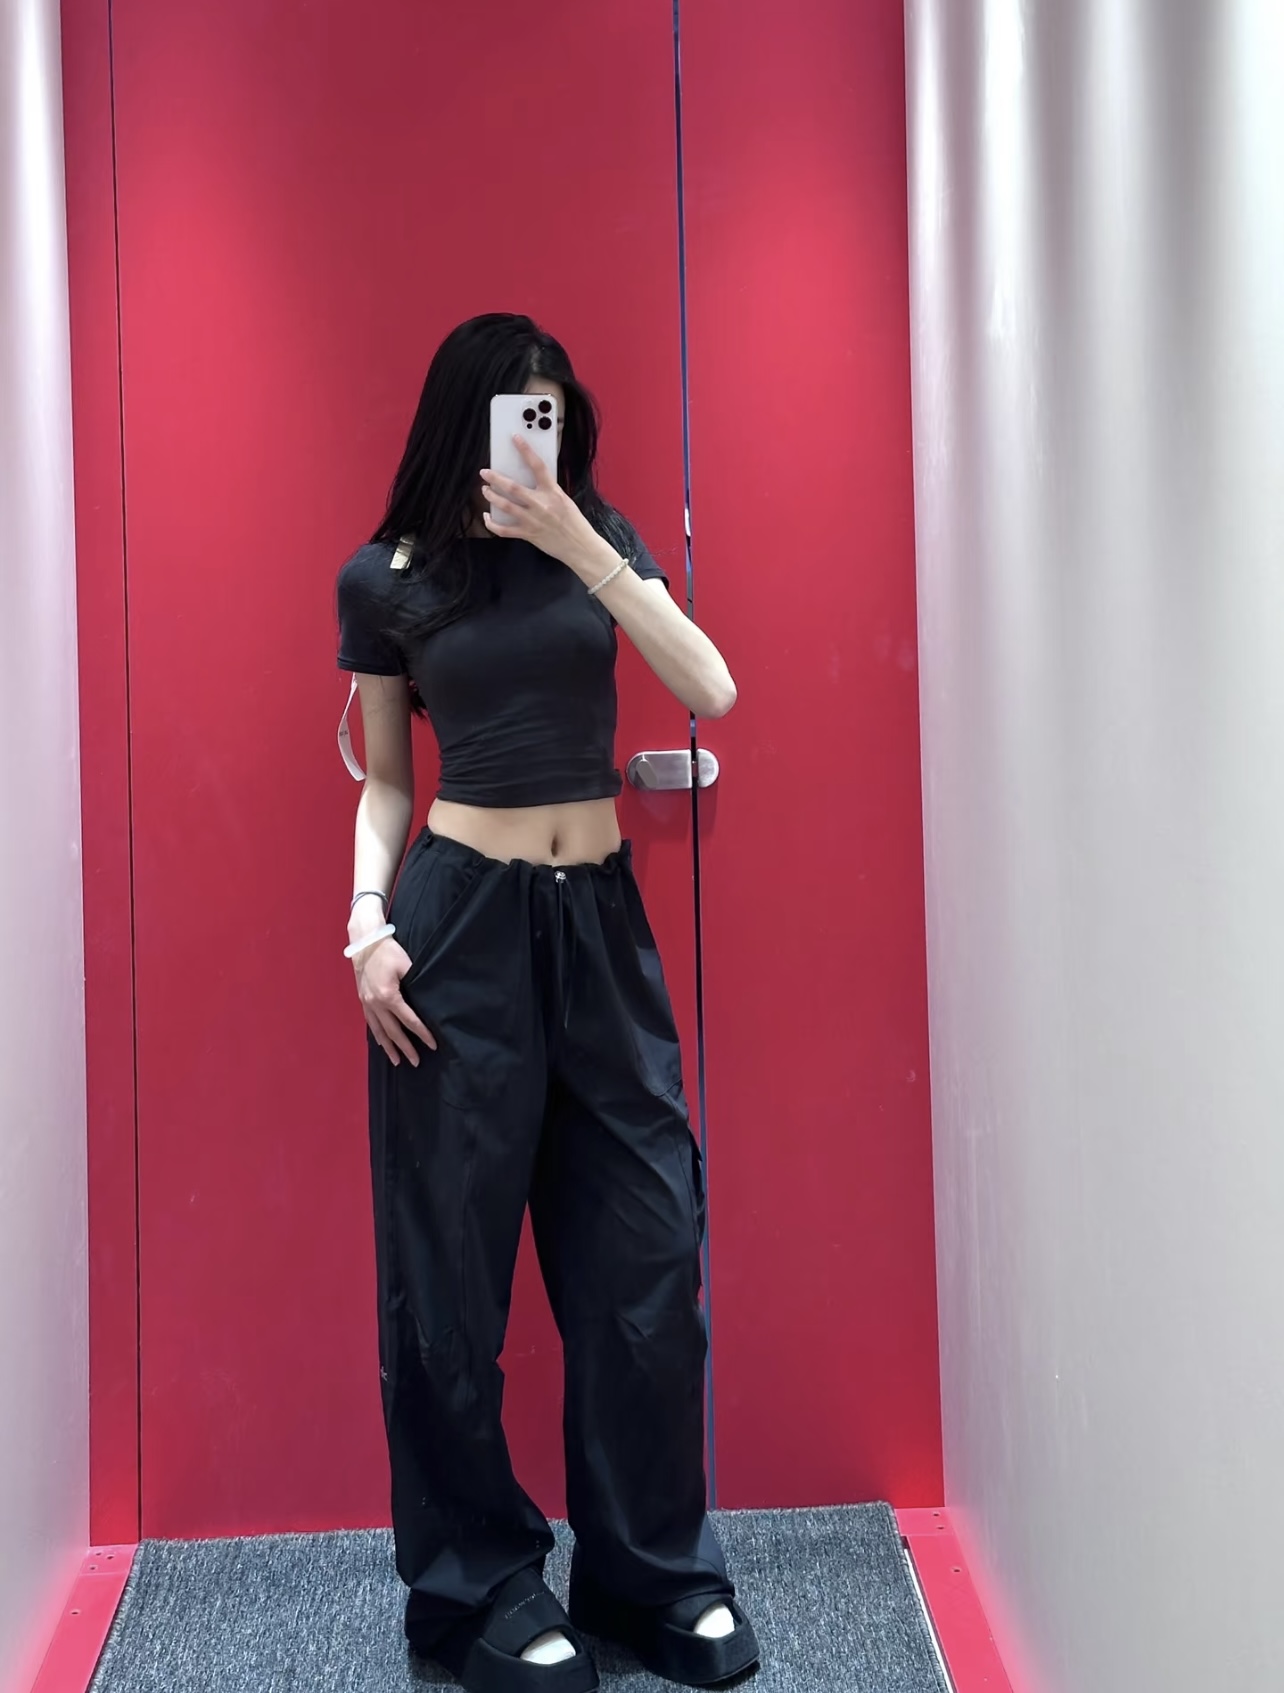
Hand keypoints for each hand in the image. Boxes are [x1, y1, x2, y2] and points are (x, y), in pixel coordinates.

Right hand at [352, 935, 435, 1065]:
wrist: (365, 942)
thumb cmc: (388, 951)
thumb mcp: (407, 965)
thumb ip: (417, 982)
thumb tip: (430, 999)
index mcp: (388, 996)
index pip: (409, 1021)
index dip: (422, 1034)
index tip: (432, 1045)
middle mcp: (376, 1003)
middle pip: (393, 1031)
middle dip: (405, 1048)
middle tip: (415, 1062)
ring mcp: (367, 1003)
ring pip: (379, 1031)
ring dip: (389, 1047)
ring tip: (397, 1061)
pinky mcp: (362, 1000)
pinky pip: (370, 1023)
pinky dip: (377, 1035)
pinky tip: (382, 1043)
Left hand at [479, 436, 607, 576]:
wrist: (580, 547)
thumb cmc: (575, 523)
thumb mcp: (564, 501)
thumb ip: (548, 491)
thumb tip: (532, 481)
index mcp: (553, 492)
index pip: (537, 466)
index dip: (525, 450)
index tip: (515, 438)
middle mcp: (541, 504)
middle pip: (513, 488)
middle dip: (495, 478)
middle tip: (485, 472)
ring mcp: (532, 520)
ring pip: (505, 506)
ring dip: (492, 497)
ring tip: (485, 490)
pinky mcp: (528, 534)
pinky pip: (504, 530)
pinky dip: (492, 524)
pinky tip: (487, 517)